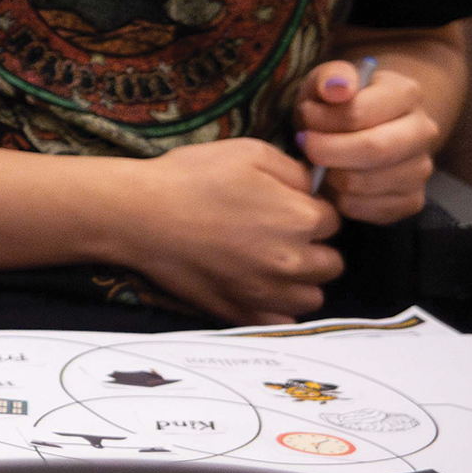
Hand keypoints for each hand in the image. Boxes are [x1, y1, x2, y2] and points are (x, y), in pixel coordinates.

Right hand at [108, 139, 341, 324]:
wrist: (138, 214)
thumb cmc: (190, 177)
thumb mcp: (248, 151)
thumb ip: (293, 170)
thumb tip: (313, 188)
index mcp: (301, 218)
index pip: (333, 220)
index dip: (309, 209)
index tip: (284, 206)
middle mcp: (294, 261)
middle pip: (331, 262)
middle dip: (312, 247)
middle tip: (277, 233)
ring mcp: (269, 293)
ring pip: (312, 296)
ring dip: (299, 281)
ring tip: (269, 262)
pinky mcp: (244, 313)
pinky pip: (283, 321)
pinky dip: (277, 307)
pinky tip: (257, 286)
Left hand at [297, 57, 441, 225]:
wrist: (357, 128)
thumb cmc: (335, 102)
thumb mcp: (326, 80)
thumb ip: (331, 76)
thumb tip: (338, 87)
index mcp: (406, 92)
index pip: (360, 112)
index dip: (323, 119)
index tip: (305, 117)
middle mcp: (423, 131)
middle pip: (374, 149)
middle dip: (328, 151)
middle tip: (306, 145)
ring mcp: (422, 168)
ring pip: (369, 183)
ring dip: (332, 177)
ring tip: (319, 163)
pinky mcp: (413, 200)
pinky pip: (374, 211)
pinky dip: (344, 202)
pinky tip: (334, 183)